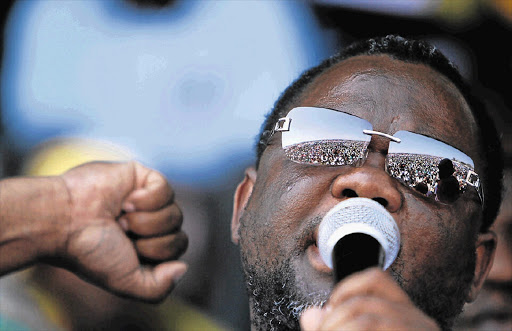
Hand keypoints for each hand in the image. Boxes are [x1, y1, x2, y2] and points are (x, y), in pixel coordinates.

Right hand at [55, 161, 187, 301]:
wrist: (64, 220)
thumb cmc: (90, 251)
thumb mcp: (125, 281)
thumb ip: (157, 288)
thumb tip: (182, 268)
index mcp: (144, 247)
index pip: (176, 252)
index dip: (155, 254)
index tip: (126, 251)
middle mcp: (148, 224)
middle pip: (179, 236)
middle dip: (151, 240)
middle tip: (121, 232)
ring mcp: (147, 200)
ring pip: (175, 214)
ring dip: (146, 221)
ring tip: (120, 218)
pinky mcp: (142, 177)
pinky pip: (167, 190)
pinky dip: (147, 199)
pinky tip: (126, 201)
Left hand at [300, 268, 439, 329]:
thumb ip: (333, 329)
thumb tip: (309, 315)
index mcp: (409, 317)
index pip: (377, 279)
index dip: (346, 288)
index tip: (329, 309)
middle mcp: (421, 323)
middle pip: (364, 302)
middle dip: (333, 318)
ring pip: (365, 320)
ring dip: (335, 329)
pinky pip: (370, 328)